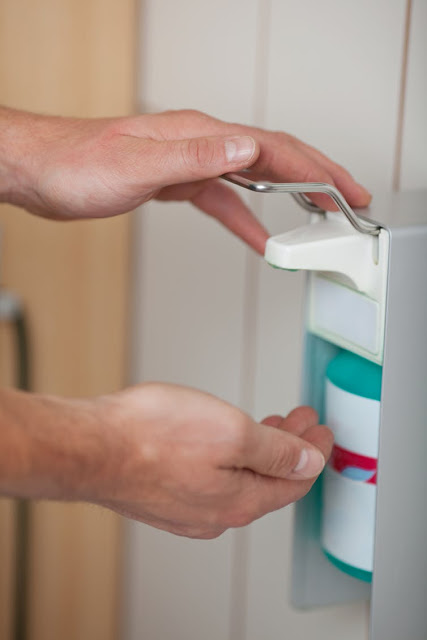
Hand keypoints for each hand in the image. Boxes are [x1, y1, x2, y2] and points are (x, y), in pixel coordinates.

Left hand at [1, 107, 370, 253]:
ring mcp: (188, 163)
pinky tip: (260, 237)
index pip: (272, 148)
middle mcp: (199, 144)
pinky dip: (247, 220)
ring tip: (319, 218)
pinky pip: (223, 201)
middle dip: (316, 179)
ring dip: (289, 200)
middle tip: (348, 201)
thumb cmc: (75, 165)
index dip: (315, 168)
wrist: (39, 172)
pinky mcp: (175, 183)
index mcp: (198, 135)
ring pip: (253, 181)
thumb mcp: (138, 166)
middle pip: (273, 159)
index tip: (344, 189)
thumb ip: (196, 158)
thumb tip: (248, 149)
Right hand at [89, 383, 332, 537]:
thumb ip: (275, 451)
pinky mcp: (164, 495)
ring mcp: (187, 507)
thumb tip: (308, 462)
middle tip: (302, 421)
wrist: (90, 447)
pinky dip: (233, 457)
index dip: (315, 453)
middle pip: (268, 481)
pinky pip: (214, 479)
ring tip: (270, 423)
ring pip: (240, 480)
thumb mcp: (231, 432)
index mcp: (239, 501)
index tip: (323, 431)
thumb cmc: (151, 437)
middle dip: (291, 447)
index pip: (294, 482)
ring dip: (261, 451)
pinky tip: (227, 441)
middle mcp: (214, 513)